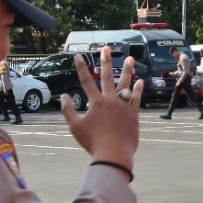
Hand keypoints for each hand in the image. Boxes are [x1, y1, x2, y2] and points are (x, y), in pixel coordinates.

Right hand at [63, 46, 139, 170]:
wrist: (114, 154)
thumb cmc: (93, 142)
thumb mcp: (76, 127)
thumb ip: (68, 111)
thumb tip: (63, 96)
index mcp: (96, 103)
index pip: (86, 81)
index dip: (81, 67)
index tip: (78, 55)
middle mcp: (110, 101)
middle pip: (107, 77)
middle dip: (105, 61)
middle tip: (106, 48)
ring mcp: (123, 107)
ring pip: (125, 85)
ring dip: (127, 71)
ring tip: (130, 59)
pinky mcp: (133, 115)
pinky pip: (136, 99)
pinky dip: (137, 90)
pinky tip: (139, 82)